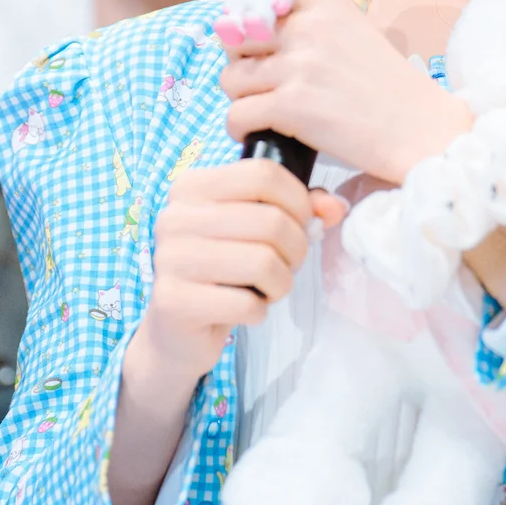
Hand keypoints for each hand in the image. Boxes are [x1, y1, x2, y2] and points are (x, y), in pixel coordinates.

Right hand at [140, 159, 340, 388]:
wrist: (177, 330)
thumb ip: (299, 209)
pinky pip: (246, 303)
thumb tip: (335, 207)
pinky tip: (244, 309)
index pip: (263, 174)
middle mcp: (175, 216)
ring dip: (281, 283)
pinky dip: (258, 311)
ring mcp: (170, 258)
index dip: (298, 201)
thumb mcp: (257, 231)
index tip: (300, 224)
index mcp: (192, 186)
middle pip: (271, 220)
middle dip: (296, 250)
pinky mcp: (173, 300)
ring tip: (268, 288)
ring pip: (263, 262)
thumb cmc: (224, 271)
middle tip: (288, 265)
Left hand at [220, 0, 472, 185]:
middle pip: (236, 40)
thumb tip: (248, 33)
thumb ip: (308, 30)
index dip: (249, 35)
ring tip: (266, 112)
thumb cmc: (389, 90)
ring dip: (242, 99)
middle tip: (262, 87)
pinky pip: (236, 115)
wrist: (422, 130)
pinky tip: (260, 134)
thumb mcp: (352, 36)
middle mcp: (308, 27)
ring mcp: (299, 65)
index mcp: (323, 3)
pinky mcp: (292, 105)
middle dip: (242, 66)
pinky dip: (241, 130)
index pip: (255, 6)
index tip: (262, 56)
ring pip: (230, 79)